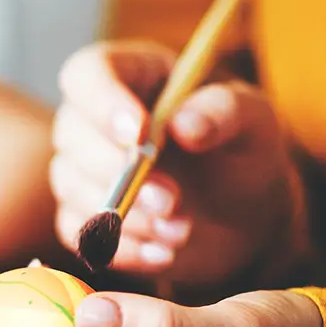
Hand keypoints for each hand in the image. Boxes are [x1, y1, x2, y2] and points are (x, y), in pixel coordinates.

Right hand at [51, 41, 304, 286]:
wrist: (247, 218)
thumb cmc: (246, 153)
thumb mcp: (254, 122)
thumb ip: (225, 111)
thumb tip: (185, 125)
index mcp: (134, 76)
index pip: (89, 73)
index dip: (102, 101)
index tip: (138, 133)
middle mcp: (98, 119)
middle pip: (71, 132)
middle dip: (117, 171)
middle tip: (171, 200)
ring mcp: (86, 170)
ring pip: (71, 186)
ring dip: (124, 215)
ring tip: (181, 231)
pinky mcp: (87, 217)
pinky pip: (80, 233)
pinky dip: (121, 248)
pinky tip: (164, 253)